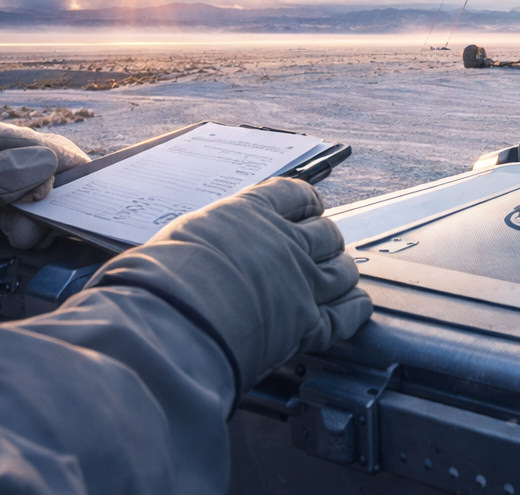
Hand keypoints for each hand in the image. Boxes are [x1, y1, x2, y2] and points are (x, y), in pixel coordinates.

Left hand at [0, 114, 89, 290]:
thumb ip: (13, 172)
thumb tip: (51, 162)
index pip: (37, 145)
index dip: (63, 169)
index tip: (82, 196)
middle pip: (30, 174)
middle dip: (42, 202)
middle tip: (36, 233)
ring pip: (16, 197)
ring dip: (25, 219)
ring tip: (20, 240)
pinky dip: (7, 226)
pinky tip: (8, 239)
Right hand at [91, 177, 371, 391]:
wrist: (173, 321)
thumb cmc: (161, 279)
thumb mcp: (180, 236)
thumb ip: (205, 237)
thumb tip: (197, 246)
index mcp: (251, 213)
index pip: (294, 195)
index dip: (306, 203)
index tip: (308, 208)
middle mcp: (283, 242)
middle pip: (325, 233)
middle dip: (325, 241)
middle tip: (319, 249)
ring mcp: (300, 282)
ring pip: (341, 270)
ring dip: (342, 272)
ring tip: (339, 276)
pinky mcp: (306, 324)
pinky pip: (345, 315)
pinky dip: (355, 311)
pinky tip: (357, 307)